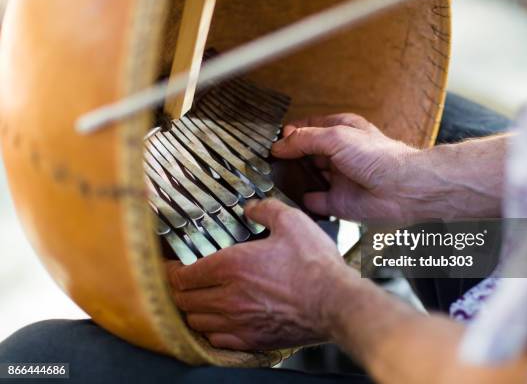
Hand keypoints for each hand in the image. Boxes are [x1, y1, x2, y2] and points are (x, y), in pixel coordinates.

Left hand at [166, 198, 351, 350]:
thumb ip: (266, 210)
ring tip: (198, 300)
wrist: (335, 303)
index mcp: (231, 266)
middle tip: (181, 281)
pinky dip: (210, 330)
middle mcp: (227, 297)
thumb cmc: (314, 265)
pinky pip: (215, 340)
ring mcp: (238, 322)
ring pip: (196, 321)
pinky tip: (218, 321)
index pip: (181, 274)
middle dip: (178, 289)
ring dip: (192, 309)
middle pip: (183, 299)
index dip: (169, 270)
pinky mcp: (251, 340)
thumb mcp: (292, 222)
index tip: (170, 266)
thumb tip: (252, 208)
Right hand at [272, 113, 417, 221]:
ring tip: (274, 178)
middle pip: (306, 154)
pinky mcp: (339, 202)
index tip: (273, 141)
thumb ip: (305, 140)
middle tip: (269, 160)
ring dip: (295, 178)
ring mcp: (338, 179)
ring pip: (309, 177)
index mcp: (341, 131)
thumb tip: (280, 144)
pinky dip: (305, 201)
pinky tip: (294, 198)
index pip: (309, 128)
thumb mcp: (336, 137)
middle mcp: (339, 154)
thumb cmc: (380, 157)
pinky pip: (315, 202)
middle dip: (289, 157)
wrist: (402, 188)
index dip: (291, 133)